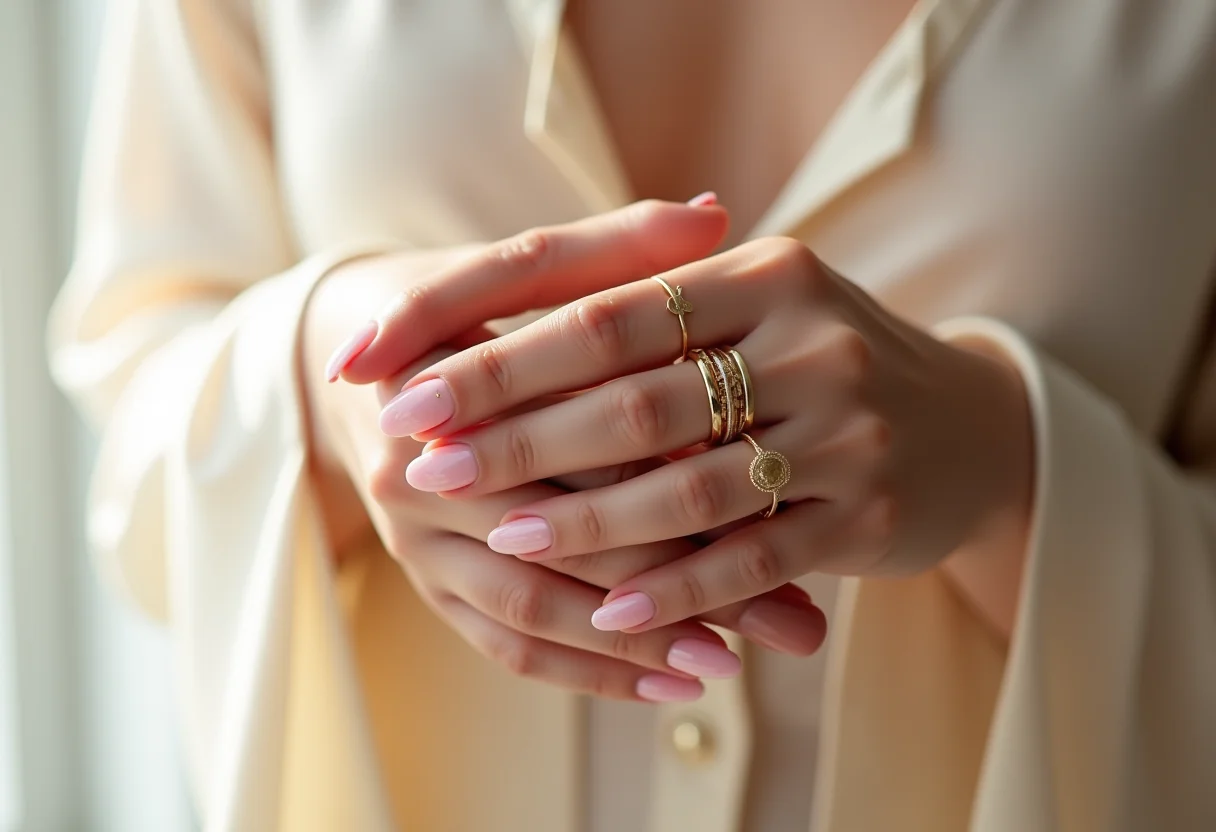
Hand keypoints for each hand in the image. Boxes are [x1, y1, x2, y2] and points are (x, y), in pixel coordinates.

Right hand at [301, 211, 826, 701]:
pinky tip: (669, 685)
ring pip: (534, 608)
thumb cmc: (458, 303)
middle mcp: (412, 477)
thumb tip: (716, 212)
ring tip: (734, 666)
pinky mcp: (426, 584)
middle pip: (563, 539)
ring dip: (635, 646)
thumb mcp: (524, 265)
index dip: (680, 475)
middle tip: (791, 622)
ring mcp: (414, 542)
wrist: (356, 357)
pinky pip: (505, 644)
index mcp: (437, 388)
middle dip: (680, 584)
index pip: (577, 442)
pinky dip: (586, 671)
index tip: (786, 502)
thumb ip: (618, 247)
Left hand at [379, 236, 1033, 633]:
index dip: (504, 358)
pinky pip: (753, 558)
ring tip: (502, 537)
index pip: (608, 314)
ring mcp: (848, 430)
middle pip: (635, 398)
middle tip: (421, 467)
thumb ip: (654, 306)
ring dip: (586, 523)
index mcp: (767, 274)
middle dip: (517, 439)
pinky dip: (677, 590)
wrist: (972, 426)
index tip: (413, 391)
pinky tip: (611, 615)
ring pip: (690, 487)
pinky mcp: (870, 513)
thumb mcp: (757, 310)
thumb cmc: (827, 362)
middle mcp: (813, 341)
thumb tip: (491, 321)